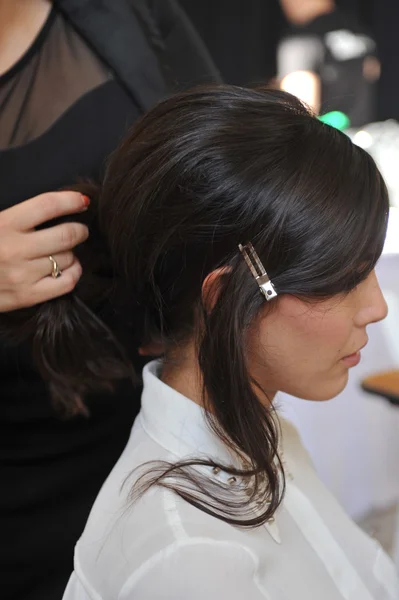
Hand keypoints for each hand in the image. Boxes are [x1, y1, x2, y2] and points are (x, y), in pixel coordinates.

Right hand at [0, 191, 88, 311]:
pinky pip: (67, 282)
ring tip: (63, 252)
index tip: (82, 202)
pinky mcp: (27, 296)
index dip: (71, 200)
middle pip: (66, 234)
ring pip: (68, 258)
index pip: (48, 205)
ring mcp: (22, 274)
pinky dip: (74, 272)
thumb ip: (20, 216)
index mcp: (4, 224)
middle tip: (79, 230)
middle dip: (79, 230)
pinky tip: (68, 268)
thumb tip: (58, 207)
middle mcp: (15, 249)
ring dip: (72, 252)